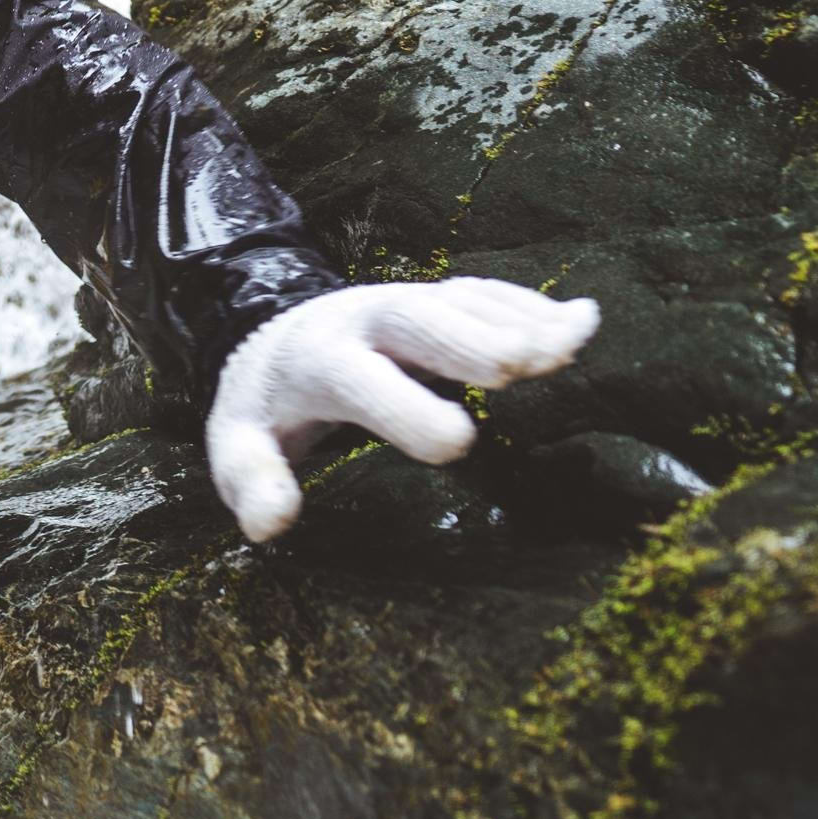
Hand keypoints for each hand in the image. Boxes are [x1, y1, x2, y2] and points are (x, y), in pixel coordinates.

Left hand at [207, 279, 598, 541]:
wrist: (271, 338)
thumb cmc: (264, 407)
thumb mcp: (237, 446)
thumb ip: (251, 480)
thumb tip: (271, 524)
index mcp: (316, 359)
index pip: (356, 379)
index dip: (403, 407)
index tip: (457, 443)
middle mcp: (363, 318)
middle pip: (417, 318)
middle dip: (468, 340)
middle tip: (523, 368)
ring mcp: (405, 302)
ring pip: (460, 300)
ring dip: (517, 320)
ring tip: (573, 344)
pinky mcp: (437, 298)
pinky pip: (485, 294)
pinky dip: (532, 305)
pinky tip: (580, 321)